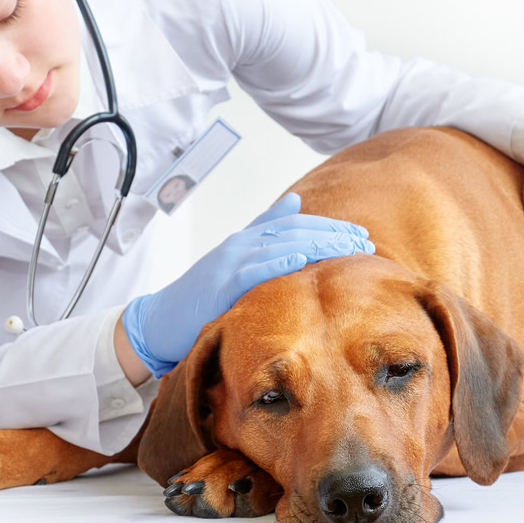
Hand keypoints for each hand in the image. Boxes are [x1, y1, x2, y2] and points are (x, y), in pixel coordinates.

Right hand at [122, 193, 374, 375]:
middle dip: (332, 235)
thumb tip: (294, 201)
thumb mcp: (234, 259)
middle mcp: (240, 244)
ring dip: (317, 244)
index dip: (329, 227)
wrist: (159, 321)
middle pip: (294, 231)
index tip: (358, 234)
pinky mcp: (220, 284)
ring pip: (280, 245)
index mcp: (247, 239)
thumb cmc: (200, 295)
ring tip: (346, 247)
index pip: (295, 225)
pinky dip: (277, 261)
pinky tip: (301, 259)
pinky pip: (253, 270)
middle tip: (364, 242)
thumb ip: (263, 230)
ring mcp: (229, 262)